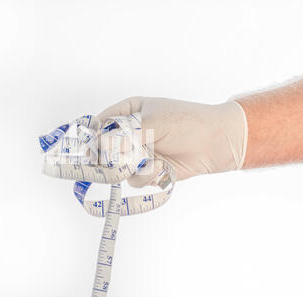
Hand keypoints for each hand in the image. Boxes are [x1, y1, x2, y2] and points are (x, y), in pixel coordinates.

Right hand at [97, 97, 247, 185]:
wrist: (215, 143)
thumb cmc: (186, 123)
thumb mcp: (151, 123)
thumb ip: (123, 137)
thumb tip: (99, 147)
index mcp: (129, 112)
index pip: (101, 123)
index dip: (92, 135)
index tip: (86, 146)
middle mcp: (131, 133)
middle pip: (105, 149)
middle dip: (110, 157)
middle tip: (114, 159)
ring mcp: (139, 153)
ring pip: (118, 167)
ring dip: (132, 167)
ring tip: (150, 160)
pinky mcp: (148, 170)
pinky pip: (134, 179)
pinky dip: (146, 176)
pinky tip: (161, 167)